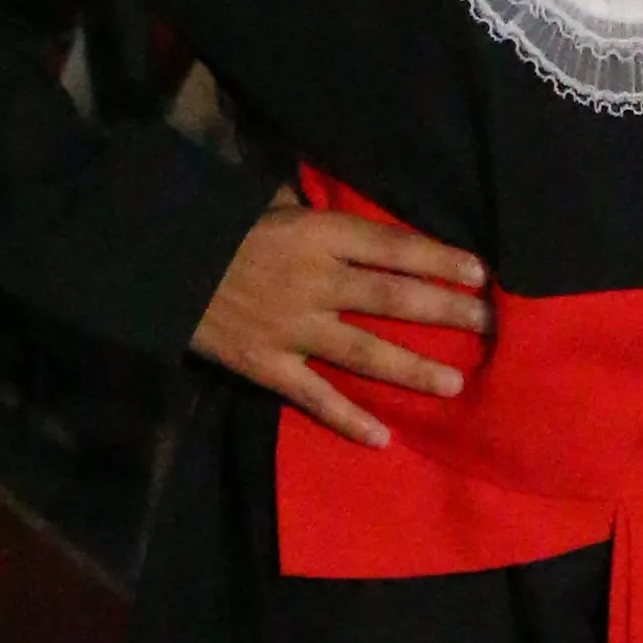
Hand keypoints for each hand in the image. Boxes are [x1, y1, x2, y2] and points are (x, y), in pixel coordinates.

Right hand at [191, 196, 487, 445]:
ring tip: (455, 384)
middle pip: (393, 299)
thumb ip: (314, 216)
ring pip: (365, 352)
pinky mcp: (266, 365)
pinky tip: (382, 438)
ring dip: (413, 369)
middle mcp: (313, 281)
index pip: (393, 247)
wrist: (152, 262)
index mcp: (316, 235)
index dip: (439, 259)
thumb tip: (357, 223)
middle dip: (446, 312)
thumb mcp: (267, 203)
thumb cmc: (214, 225)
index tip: (481, 273)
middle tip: (490, 327)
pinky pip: (314, 397)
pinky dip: (347, 419)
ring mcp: (292, 327)